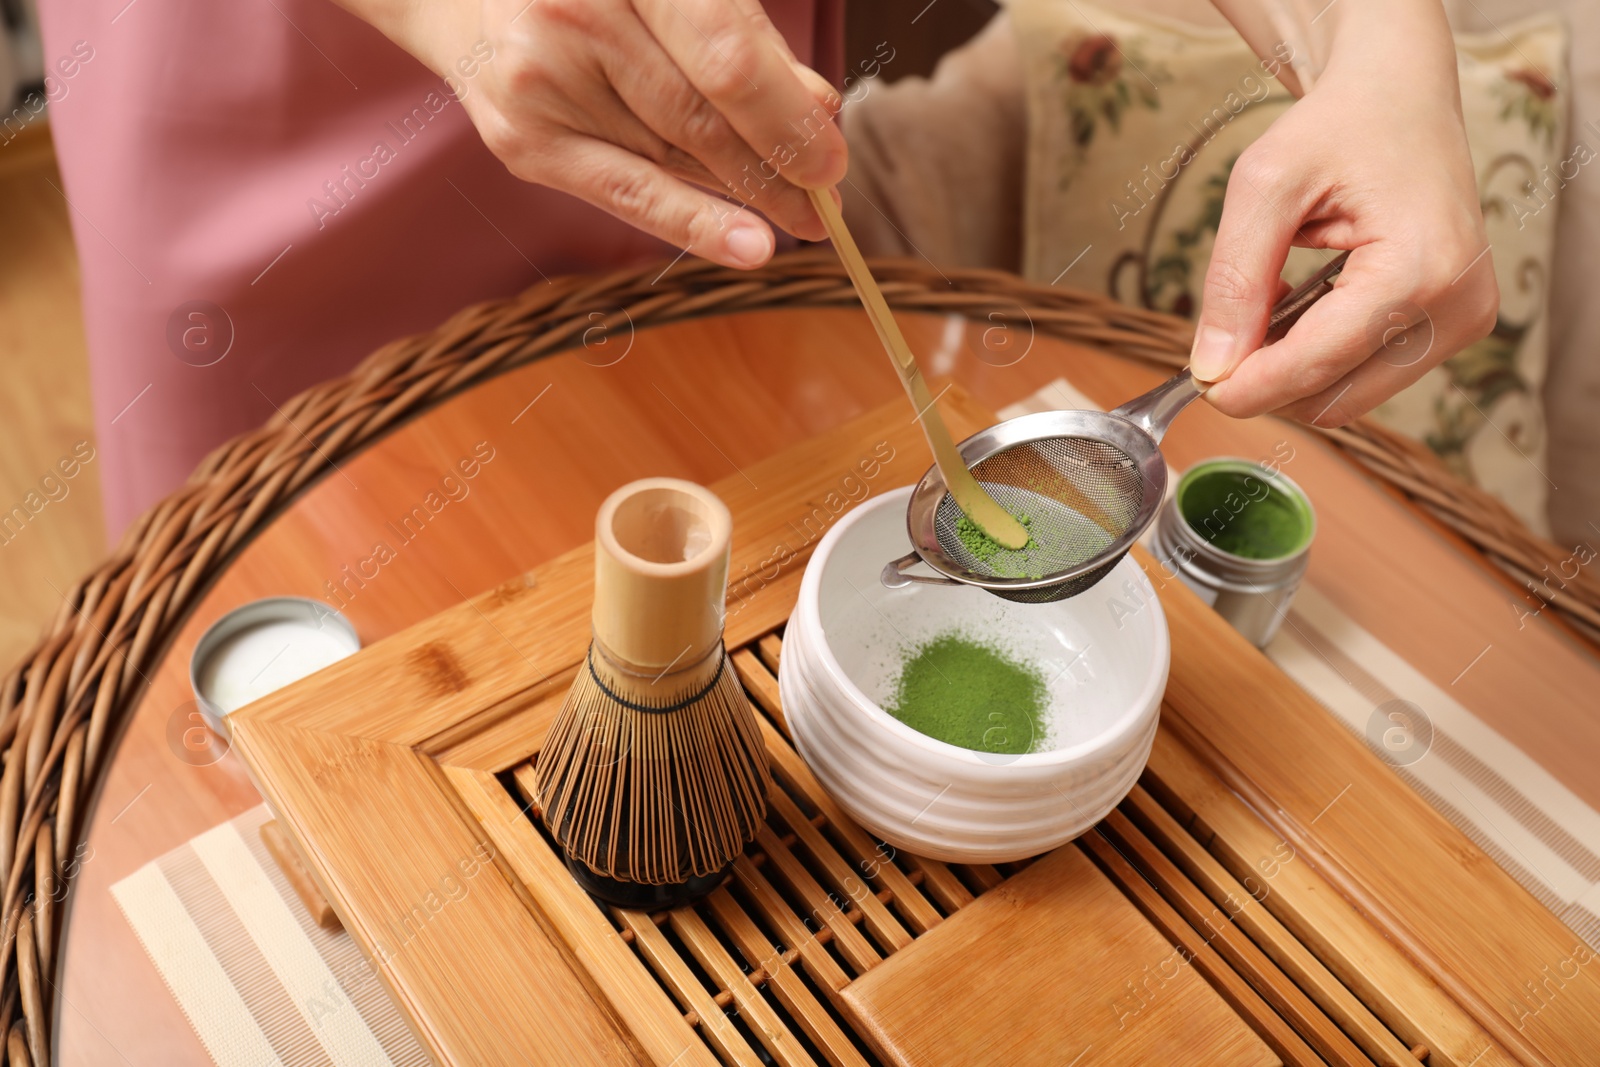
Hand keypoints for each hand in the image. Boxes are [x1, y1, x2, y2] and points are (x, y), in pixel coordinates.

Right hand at [355, 0, 845, 267]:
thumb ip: (745, 40)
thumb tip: (818, 112)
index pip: (726, 58)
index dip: (786, 119)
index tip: (832, 162)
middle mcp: (579, 13)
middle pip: (702, 117)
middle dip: (777, 169)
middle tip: (826, 207)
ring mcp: (542, 77)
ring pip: (674, 157)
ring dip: (747, 196)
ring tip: (796, 219)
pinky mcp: (524, 138)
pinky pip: (627, 193)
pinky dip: (695, 223)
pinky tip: (748, 248)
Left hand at [1189, 5, 1497, 426]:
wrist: (1399, 93)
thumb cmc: (1339, 125)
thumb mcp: (1265, 183)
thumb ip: (1234, 278)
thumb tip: (1211, 366)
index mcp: (1423, 267)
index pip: (1318, 364)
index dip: (1248, 386)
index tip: (1199, 385)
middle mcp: (1458, 306)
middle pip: (1335, 397)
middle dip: (1269, 380)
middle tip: (1223, 336)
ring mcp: (1464, 320)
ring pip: (1349, 396)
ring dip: (1294, 369)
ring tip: (1271, 301)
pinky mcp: (1454, 326)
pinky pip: (1367, 374)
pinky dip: (1322, 357)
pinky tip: (1302, 305)